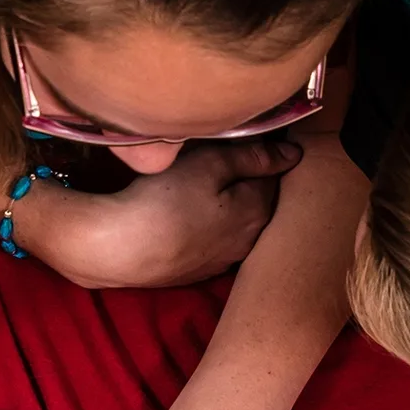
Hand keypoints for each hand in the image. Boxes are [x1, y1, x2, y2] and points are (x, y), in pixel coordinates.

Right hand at [32, 141, 300, 289]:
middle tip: (220, 158)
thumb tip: (295, 155)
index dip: (261, 153)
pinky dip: (206, 226)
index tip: (242, 137)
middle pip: (257, 201)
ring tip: (201, 186)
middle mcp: (248, 242)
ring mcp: (221, 261)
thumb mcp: (209, 164)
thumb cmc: (162, 200)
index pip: (275, 174)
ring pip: (235, 223)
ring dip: (226, 206)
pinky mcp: (194, 272)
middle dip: (248, 181)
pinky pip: (211, 241)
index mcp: (259, 211)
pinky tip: (185, 216)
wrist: (115, 249)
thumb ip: (253, 157)